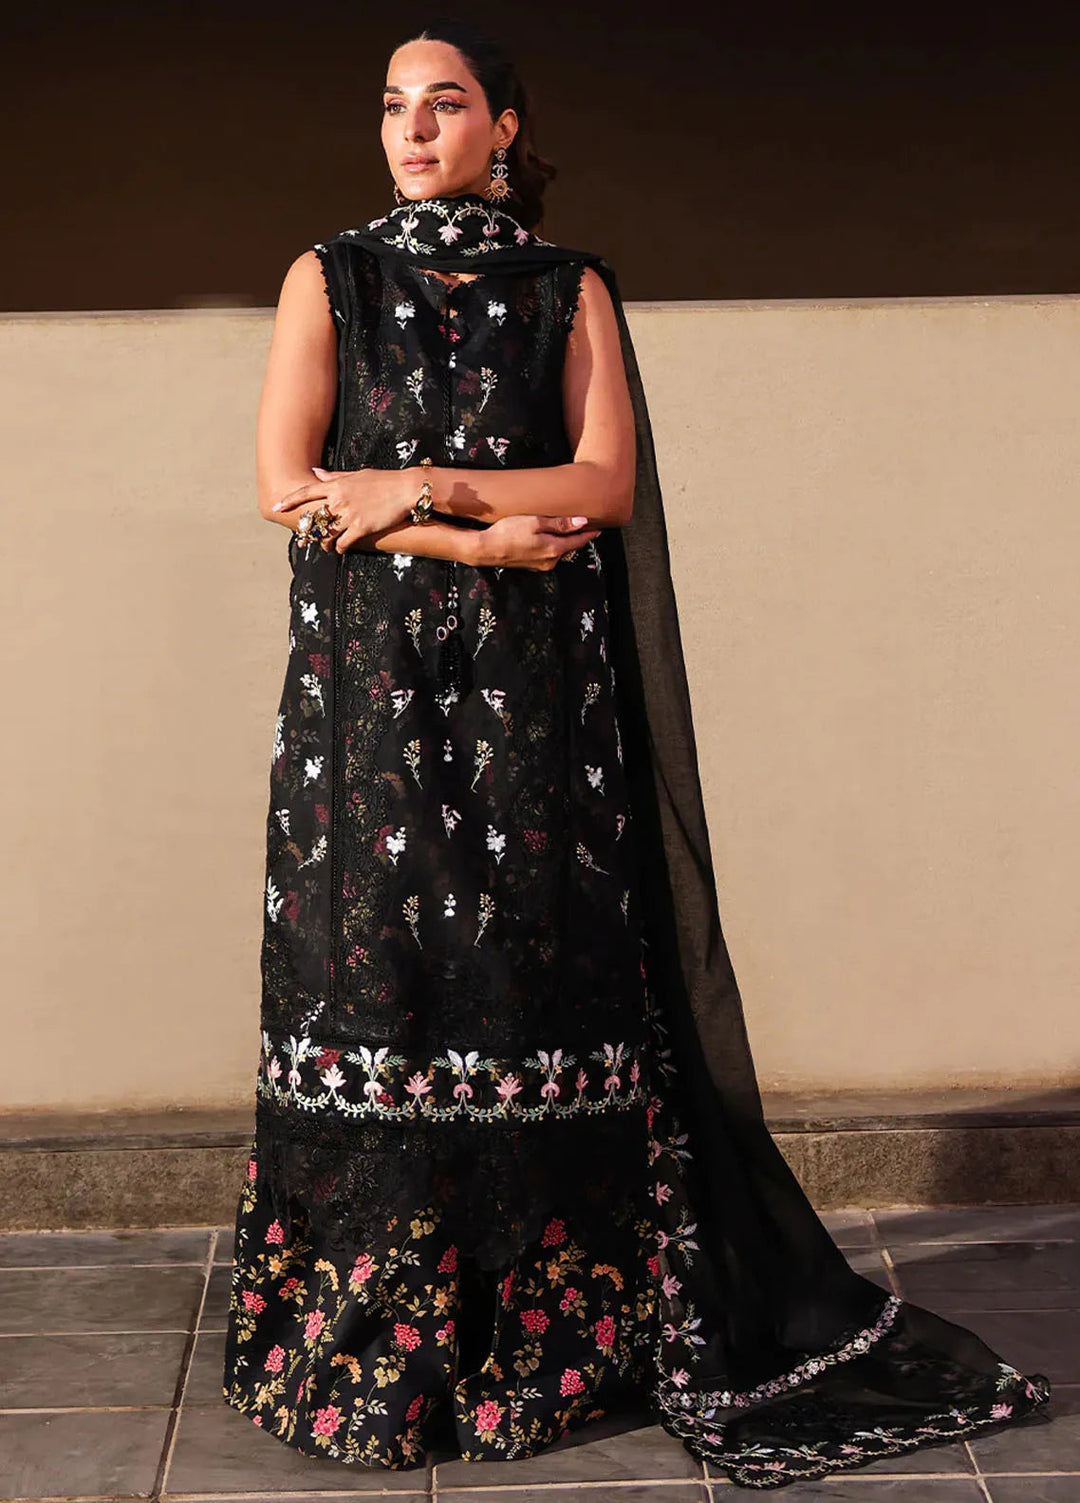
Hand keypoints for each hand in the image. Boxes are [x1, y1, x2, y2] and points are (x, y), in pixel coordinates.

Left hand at [271, 465, 415, 551]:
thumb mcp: (356, 474)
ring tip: (325, 547)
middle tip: (303, 539)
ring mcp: (349, 514)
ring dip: (324, 543)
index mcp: (336, 485)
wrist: (405, 489)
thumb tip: (316, 473)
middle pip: (314, 518)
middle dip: (307, 530)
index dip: (289, 500)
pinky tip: (340, 549)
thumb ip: (334, 477)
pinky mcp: (361, 527)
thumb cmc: (383, 480)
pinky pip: (343, 542)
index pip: (306, 492)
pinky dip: (339, 548)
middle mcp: (339, 499)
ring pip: (327, 533)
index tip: (276, 506)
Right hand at [475, 514, 601, 570]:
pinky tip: (547, 536)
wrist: (487, 549)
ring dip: (563, 540)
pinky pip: (548, 553)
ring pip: (559, 550)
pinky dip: (552, 544)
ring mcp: (541, 565)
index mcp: (555, 549)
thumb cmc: (509, 532)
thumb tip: (582, 522)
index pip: (579, 541)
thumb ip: (560, 523)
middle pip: (569, 546)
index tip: (599, 527)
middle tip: (585, 524)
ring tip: (566, 527)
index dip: (589, 533)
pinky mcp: (532, 565)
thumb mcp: (536, 522)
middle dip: (577, 536)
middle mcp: (551, 561)